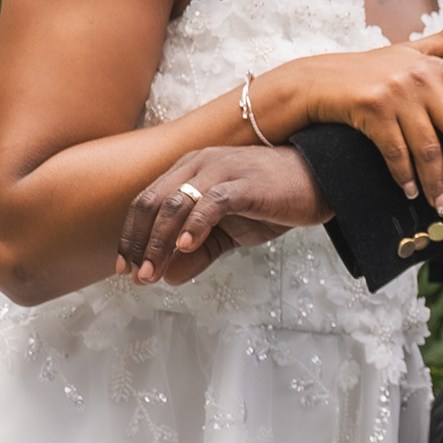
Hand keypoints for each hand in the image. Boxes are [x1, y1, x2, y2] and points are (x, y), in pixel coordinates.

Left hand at [116, 146, 327, 286]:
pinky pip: (212, 202)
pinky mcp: (244, 183)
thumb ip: (199, 251)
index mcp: (189, 170)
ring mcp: (221, 170)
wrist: (318, 181)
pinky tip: (186, 247)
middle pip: (153, 203)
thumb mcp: (230, 232)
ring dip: (160, 242)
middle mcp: (198, 164)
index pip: (146, 202)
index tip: (124, 269)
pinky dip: (195, 224)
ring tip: (153, 272)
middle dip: (139, 243)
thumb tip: (168, 278)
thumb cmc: (271, 201)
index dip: (131, 236)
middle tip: (136, 277)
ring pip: (176, 203)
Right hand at [258, 22, 442, 214]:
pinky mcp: (372, 110)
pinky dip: (406, 177)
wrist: (317, 80)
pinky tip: (411, 193)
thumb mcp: (411, 50)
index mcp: (438, 67)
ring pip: (431, 150)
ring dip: (439, 184)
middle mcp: (422, 78)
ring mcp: (397, 94)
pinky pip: (398, 153)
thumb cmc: (370, 69)